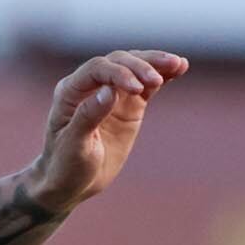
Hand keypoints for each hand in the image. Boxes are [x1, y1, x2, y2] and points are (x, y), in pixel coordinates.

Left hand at [23, 48, 188, 215]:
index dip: (119, 74)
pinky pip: (146, 86)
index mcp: (71, 91)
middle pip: (118, 62)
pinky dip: (162, 76)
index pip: (98, 70)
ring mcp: (112, 94)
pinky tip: (179, 68)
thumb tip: (110, 90)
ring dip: (155, 63)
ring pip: (134, 68)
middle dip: (140, 67)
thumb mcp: (75, 145)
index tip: (138, 88)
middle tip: (157, 80)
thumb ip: (89, 115)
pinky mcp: (129, 105)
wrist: (72, 182)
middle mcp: (91, 86)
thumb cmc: (66, 165)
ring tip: (178, 63)